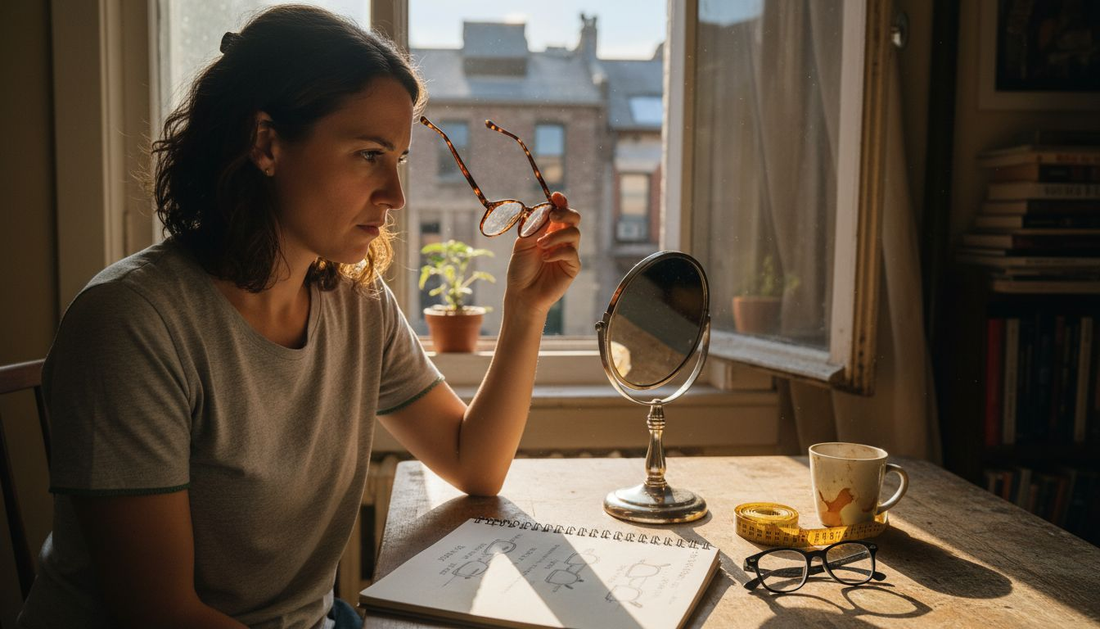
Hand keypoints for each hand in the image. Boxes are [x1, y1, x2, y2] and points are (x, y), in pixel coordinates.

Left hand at [505, 192, 580, 315]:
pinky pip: (572, 252)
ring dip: (556, 236)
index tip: (556, 197)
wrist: (522, 294)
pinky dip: (557, 252)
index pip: (560, 212)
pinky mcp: (572, 266)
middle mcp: (560, 240)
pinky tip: (545, 259)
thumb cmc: (521, 269)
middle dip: (566, 213)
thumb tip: (548, 210)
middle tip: (553, 217)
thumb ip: (536, 227)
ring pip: (574, 233)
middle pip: (574, 219)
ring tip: (540, 245)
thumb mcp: (523, 243)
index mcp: (548, 231)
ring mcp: (568, 253)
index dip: (561, 202)